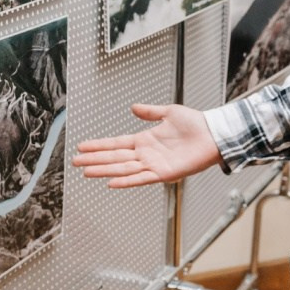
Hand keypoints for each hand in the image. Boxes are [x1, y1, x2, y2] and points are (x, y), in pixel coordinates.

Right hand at [71, 103, 221, 186]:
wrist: (214, 133)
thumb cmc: (195, 124)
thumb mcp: (169, 112)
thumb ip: (150, 112)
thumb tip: (134, 107)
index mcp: (145, 140)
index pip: (116, 143)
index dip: (99, 145)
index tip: (82, 147)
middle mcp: (146, 154)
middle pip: (115, 157)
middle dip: (94, 160)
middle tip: (76, 162)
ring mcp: (153, 164)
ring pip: (123, 168)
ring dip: (104, 170)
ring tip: (86, 172)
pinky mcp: (164, 173)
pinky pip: (141, 178)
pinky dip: (126, 181)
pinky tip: (111, 182)